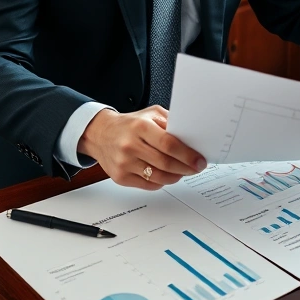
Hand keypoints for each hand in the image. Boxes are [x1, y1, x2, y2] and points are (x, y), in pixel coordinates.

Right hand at [78, 106, 206, 189]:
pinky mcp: (120, 177)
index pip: (169, 144)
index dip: (187, 155)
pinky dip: (162, 181)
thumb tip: (192, 138)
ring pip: (158, 177)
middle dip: (186, 168)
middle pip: (165, 163)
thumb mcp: (150, 115)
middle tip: (196, 167)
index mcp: (140, 127)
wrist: (100, 134)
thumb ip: (171, 123)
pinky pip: (149, 185)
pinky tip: (167, 175)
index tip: (199, 160)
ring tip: (183, 171)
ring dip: (176, 176)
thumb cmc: (129, 124)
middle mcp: (130, 145)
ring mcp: (124, 163)